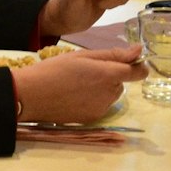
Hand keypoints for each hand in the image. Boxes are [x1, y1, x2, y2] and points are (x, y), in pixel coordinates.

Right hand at [13, 45, 144, 123]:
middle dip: (109, 77)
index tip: (132, 62)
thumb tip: (139, 51)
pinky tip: (72, 97)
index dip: (139, 66)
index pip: (138, 72)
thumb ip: (112, 54)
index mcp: (108, 74)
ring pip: (110, 95)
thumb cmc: (53, 69)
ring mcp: (101, 108)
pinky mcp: (92, 118)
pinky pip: (99, 106)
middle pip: (120, 83)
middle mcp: (109, 94)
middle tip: (84, 71)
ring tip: (76, 84)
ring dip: (101, 89)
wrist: (31, 95)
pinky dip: (92, 100)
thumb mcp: (81, 56)